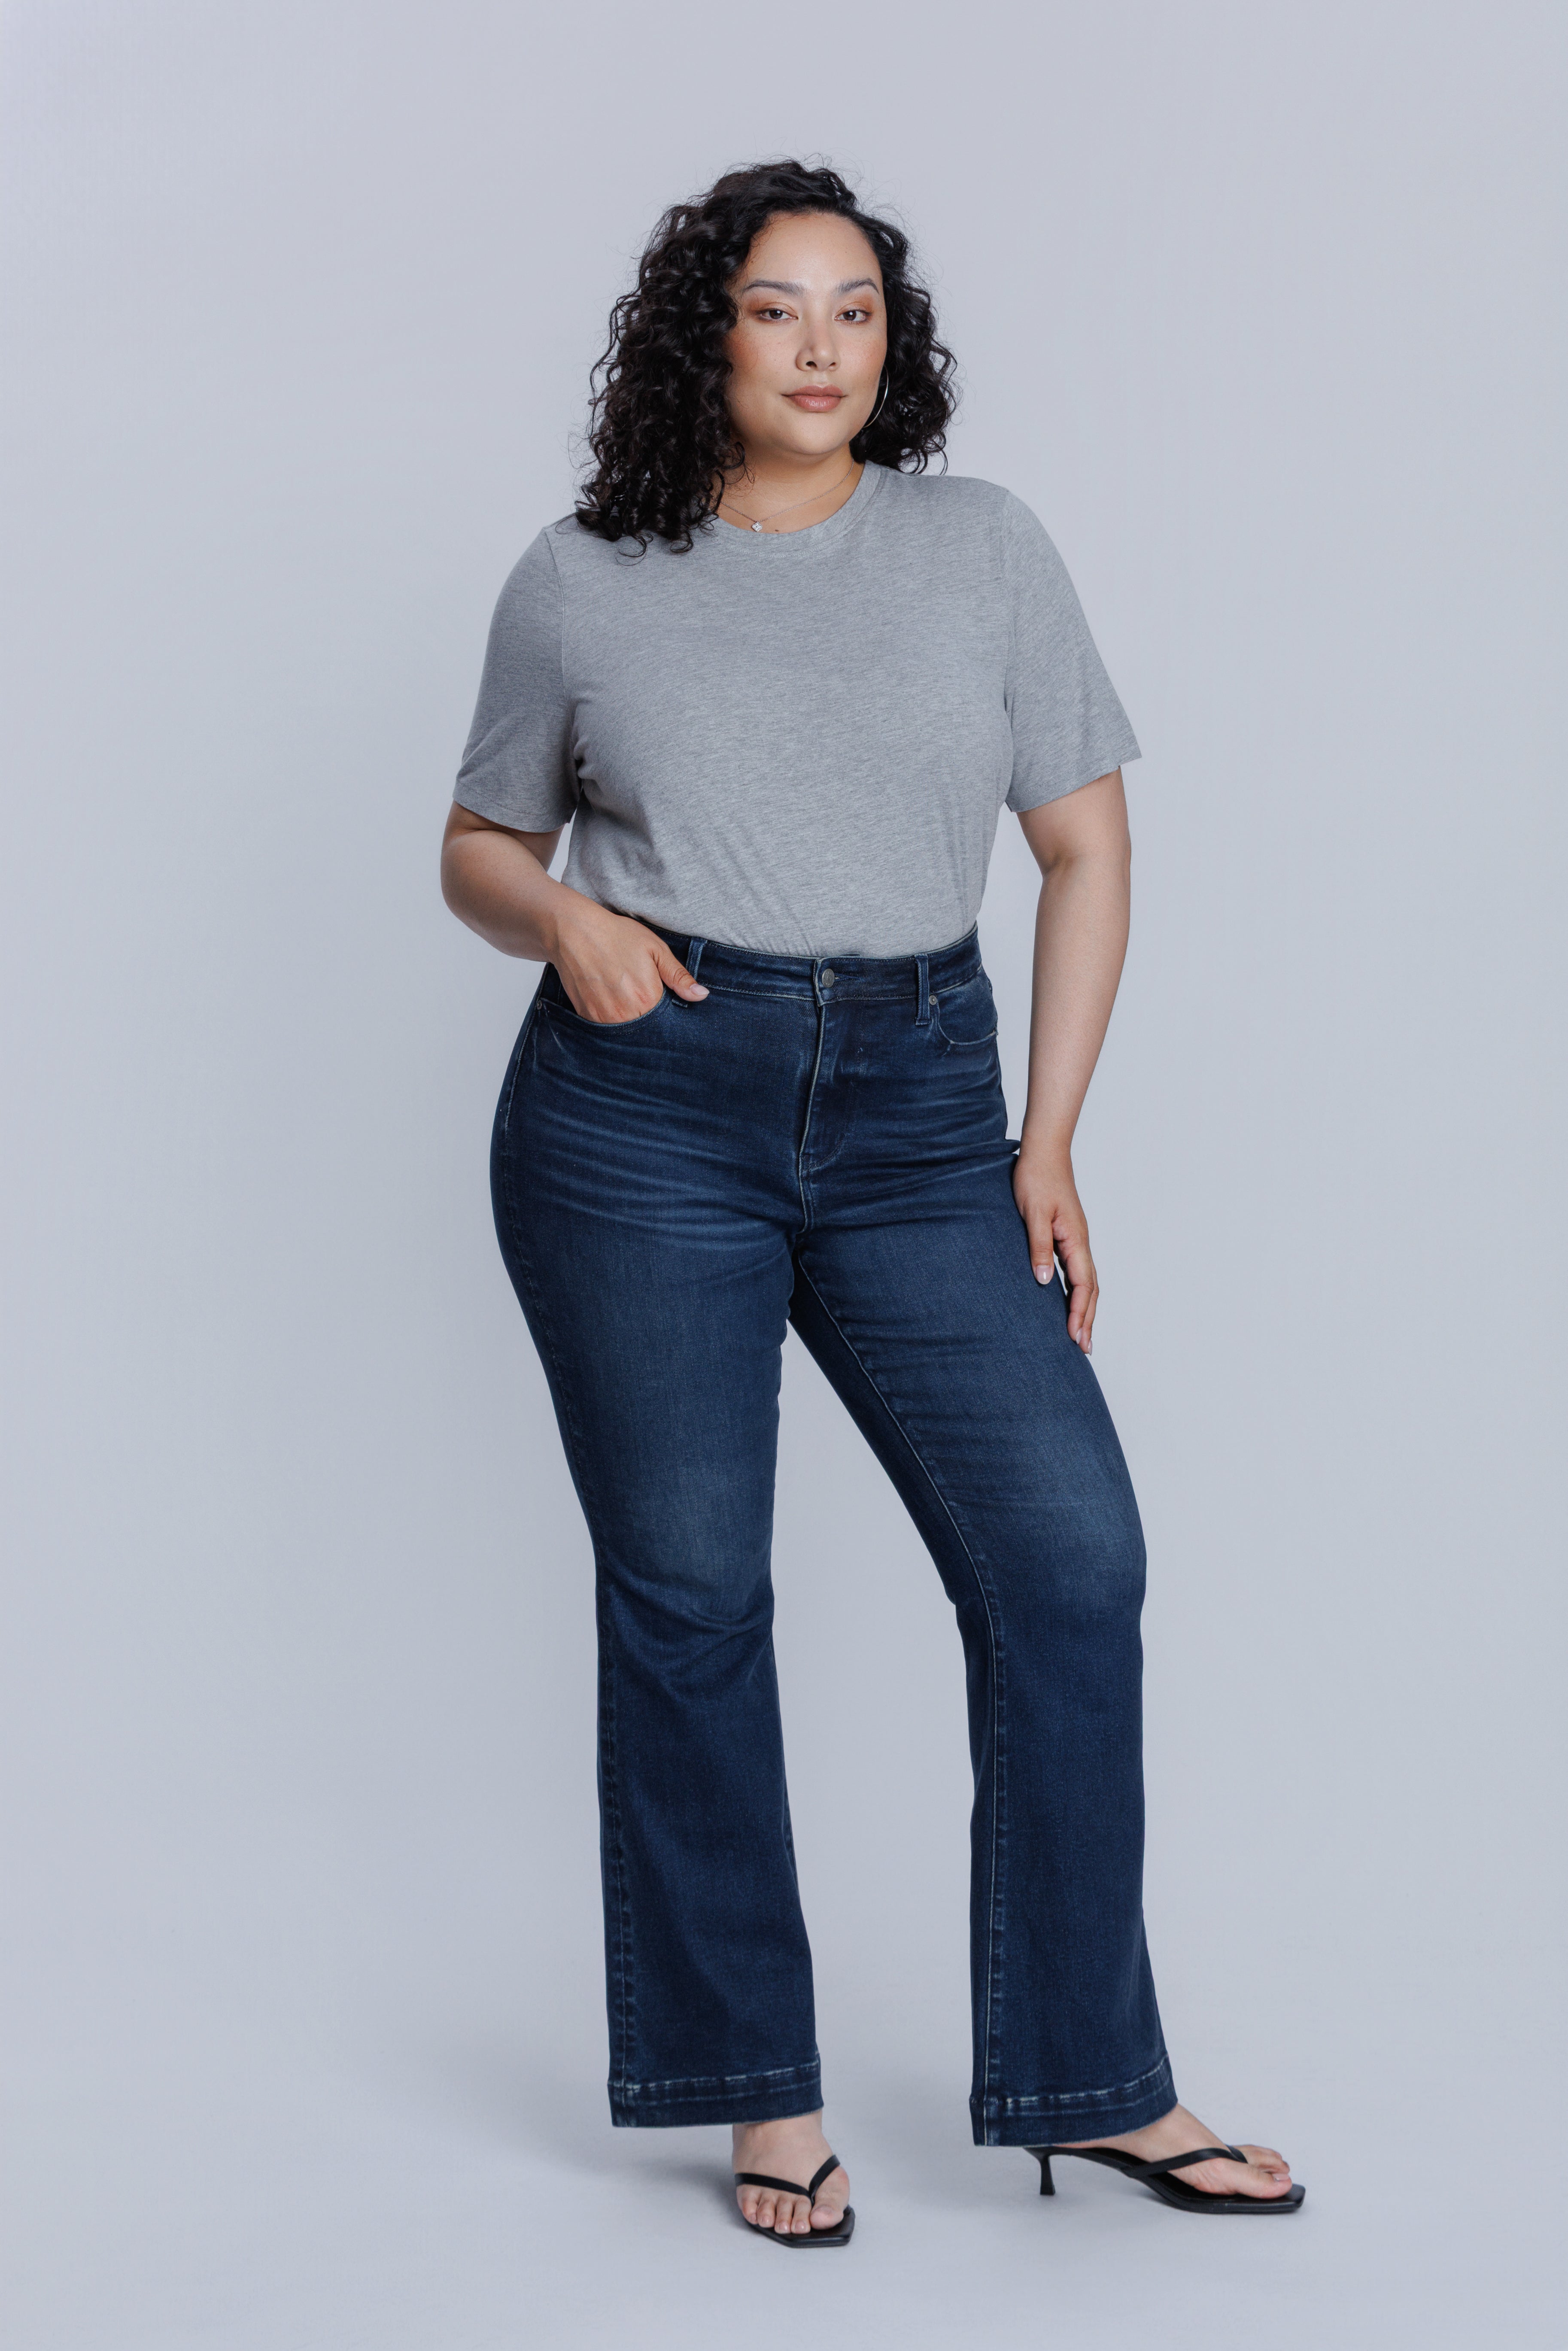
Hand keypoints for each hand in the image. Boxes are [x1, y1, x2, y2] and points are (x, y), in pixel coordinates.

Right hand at [551, 897, 708, 1022]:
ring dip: (630, 1020)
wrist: (573, 931)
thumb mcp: (655, 949)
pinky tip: (611, 999)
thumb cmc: (616, 936)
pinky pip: (605, 1027)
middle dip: (650, 1019)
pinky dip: (611, 1018)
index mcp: (647, 998)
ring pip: (626, 1031)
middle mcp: (626, 1013)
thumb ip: (679, 976)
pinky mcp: (586, 1016)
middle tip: (641, 996)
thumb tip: (701, 995)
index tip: (663, 1001)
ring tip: (626, 996)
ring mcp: (604, 1017)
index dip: (668, 1014)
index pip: (667, 1021)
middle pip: (647, 1029)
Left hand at [1012, 1141, 1097, 1353]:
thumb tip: (1043, 1282)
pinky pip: (1077, 1270)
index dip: (1079, 1312)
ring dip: (1085, 1308)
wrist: (1043, 1152)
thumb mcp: (1032, 1213)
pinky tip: (1069, 1302)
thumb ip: (1038, 1247)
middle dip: (1088, 1319)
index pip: (1082, 1284)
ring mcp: (1075, 1239)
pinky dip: (1077, 1291)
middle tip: (1084, 1349)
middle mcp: (1080, 1242)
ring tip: (1081, 1335)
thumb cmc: (1036, 1178)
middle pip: (1090, 1288)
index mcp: (1075, 1239)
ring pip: (1086, 1281)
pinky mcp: (1067, 1235)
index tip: (1075, 1337)